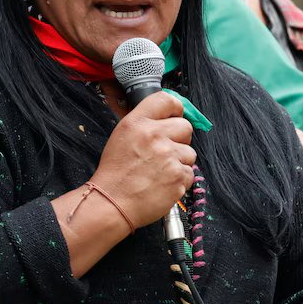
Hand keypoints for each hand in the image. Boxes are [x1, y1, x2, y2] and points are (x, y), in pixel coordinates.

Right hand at [91, 91, 194, 227]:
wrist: (112, 203)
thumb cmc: (115, 173)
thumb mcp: (121, 137)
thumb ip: (143, 124)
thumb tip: (166, 117)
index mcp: (137, 123)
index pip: (166, 100)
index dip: (175, 108)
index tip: (176, 114)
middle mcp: (154, 136)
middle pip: (185, 126)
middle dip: (180, 138)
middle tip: (167, 150)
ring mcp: (168, 156)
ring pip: (190, 152)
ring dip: (179, 161)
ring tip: (161, 171)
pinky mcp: (178, 176)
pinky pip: (189, 172)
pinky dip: (180, 179)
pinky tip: (163, 183)